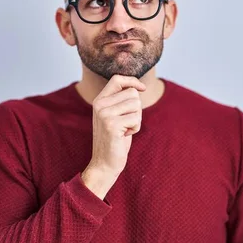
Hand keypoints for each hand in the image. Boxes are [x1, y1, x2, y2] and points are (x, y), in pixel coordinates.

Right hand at [81, 74, 146, 198]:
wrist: (104, 163)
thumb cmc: (115, 139)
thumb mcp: (115, 116)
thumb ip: (121, 101)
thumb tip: (137, 87)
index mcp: (99, 100)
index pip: (117, 79)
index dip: (132, 81)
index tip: (142, 88)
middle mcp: (100, 105)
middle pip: (132, 93)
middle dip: (136, 108)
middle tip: (126, 123)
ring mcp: (104, 114)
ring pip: (136, 105)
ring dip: (137, 119)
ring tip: (125, 129)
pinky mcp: (112, 124)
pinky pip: (136, 119)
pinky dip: (136, 128)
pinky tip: (125, 136)